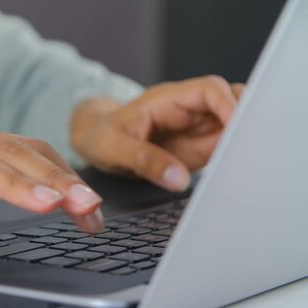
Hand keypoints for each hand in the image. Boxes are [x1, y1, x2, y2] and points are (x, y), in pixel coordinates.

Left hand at [71, 75, 244, 190]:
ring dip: (242, 142)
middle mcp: (188, 110)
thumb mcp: (114, 148)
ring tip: (243, 165)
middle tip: (249, 150)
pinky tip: (234, 173)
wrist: (95, 141)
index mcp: (168, 100)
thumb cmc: (102, 136)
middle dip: (245, 122)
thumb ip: (144, 160)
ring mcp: (196, 128)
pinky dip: (234, 158)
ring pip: (234, 126)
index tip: (239, 128)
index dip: (229, 104)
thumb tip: (177, 179)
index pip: (210, 89)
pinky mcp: (198, 148)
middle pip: (232, 103)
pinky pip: (225, 148)